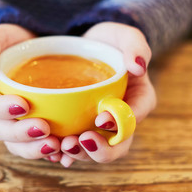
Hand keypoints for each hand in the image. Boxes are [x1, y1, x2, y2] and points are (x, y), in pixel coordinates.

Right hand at [0, 24, 60, 159]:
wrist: (31, 52)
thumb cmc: (13, 42)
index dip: (2, 109)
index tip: (23, 105)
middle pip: (1, 129)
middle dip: (21, 133)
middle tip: (44, 128)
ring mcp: (9, 123)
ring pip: (15, 144)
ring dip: (33, 149)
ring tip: (55, 146)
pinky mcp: (26, 128)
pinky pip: (32, 146)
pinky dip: (45, 151)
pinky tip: (61, 151)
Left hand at [60, 22, 156, 166]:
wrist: (84, 45)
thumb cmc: (107, 42)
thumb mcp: (123, 36)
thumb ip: (135, 46)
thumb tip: (138, 66)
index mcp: (137, 99)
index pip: (133, 117)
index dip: (120, 125)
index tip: (100, 120)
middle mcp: (120, 118)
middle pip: (117, 145)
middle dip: (99, 150)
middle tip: (76, 142)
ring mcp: (99, 125)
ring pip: (95, 150)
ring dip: (79, 154)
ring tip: (61, 147)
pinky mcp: (81, 125)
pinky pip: (77, 145)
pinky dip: (65, 153)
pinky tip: (53, 152)